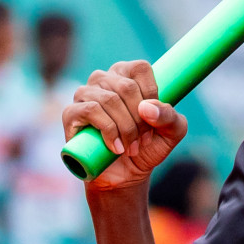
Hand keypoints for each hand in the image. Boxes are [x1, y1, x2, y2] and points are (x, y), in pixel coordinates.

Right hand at [62, 60, 187, 190]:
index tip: (154, 120)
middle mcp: (104, 79)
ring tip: (131, 148)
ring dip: (126, 128)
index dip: (152, 94)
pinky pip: (90, 110)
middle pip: (127, 87)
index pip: (140, 69)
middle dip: (140, 119)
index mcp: (127, 74)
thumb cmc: (148, 147)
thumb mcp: (172, 132)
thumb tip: (147, 108)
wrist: (125, 175)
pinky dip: (108, 130)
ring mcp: (85, 94)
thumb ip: (170, 117)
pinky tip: (115, 147)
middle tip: (143, 140)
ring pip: (110, 99)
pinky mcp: (71, 113)